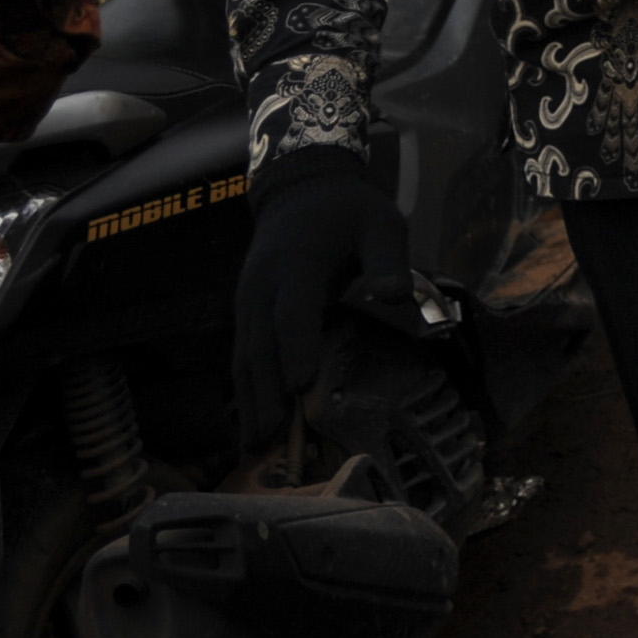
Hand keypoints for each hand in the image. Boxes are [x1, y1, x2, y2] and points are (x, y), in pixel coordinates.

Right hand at [232, 156, 410, 449]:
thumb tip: (396, 297)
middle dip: (266, 392)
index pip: (294, 309)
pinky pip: (242, 354)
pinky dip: (244, 390)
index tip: (300, 387)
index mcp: (299, 261)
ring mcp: (249, 299)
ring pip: (245, 355)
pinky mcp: (246, 311)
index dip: (296, 347)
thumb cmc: (349, 210)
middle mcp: (264, 284)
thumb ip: (387, 259)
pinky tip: (249, 424)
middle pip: (262, 343)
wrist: (299, 190)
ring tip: (254, 447)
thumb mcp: (381, 221)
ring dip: (248, 401)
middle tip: (273, 440)